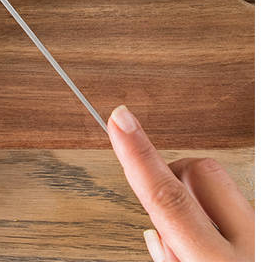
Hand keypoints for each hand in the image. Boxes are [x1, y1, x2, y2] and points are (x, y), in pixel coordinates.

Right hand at [108, 105, 253, 261]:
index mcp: (218, 261)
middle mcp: (250, 241)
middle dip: (172, 174)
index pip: (167, 199)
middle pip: (200, 172)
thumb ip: (171, 259)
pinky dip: (222, 221)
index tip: (120, 120)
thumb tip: (158, 234)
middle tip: (165, 211)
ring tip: (199, 242)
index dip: (138, 156)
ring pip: (222, 187)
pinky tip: (224, 247)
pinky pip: (241, 207)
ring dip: (199, 202)